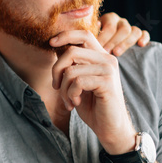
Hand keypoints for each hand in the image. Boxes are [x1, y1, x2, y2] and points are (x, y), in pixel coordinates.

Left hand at [50, 29, 134, 151]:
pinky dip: (71, 95)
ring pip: (71, 70)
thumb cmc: (93, 106)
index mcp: (101, 56)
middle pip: (71, 51)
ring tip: (69, 100)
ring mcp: (108, 70)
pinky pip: (77, 82)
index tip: (51, 43)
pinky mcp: (107, 82)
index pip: (83, 34)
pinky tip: (76, 103)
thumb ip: (72, 65)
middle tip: (56, 87)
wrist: (110, 128)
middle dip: (56, 70)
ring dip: (63, 89)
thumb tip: (56, 47)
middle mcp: (107, 59)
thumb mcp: (79, 82)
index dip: (65, 35)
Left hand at [97, 12, 150, 55]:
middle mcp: (121, 21)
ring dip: (126, 43)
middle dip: (114, 42)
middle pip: (123, 29)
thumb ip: (92, 33)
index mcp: (109, 18)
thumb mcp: (91, 36)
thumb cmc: (94, 42)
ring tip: (116, 53)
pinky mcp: (139, 35)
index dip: (104, 37)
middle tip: (106, 52)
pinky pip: (144, 34)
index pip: (110, 26)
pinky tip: (140, 45)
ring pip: (135, 31)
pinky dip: (144, 38)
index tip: (97, 48)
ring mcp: (131, 27)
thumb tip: (95, 26)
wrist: (103, 50)